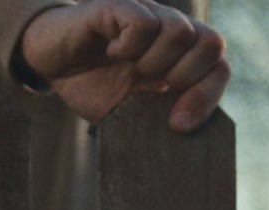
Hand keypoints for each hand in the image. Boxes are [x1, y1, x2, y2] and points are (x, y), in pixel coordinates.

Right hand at [18, 0, 229, 132]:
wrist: (50, 62)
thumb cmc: (91, 85)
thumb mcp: (128, 111)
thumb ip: (158, 117)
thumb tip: (181, 137)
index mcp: (179, 57)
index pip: (218, 67)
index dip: (206, 97)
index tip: (178, 125)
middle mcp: (169, 30)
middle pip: (211, 44)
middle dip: (184, 78)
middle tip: (151, 88)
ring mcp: (147, 14)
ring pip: (180, 32)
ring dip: (155, 62)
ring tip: (129, 68)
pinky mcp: (118, 7)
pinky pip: (142, 23)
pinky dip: (129, 46)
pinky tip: (112, 53)